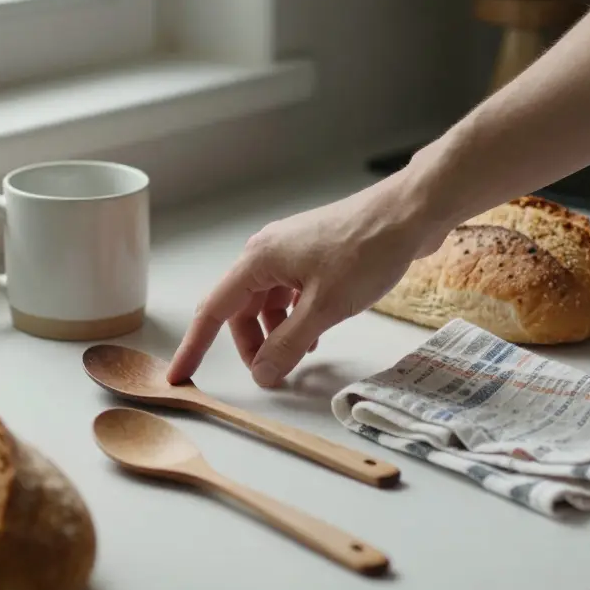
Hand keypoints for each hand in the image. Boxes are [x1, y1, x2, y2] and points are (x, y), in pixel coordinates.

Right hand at [166, 175, 440, 387]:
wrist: (409, 214)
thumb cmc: (367, 250)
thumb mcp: (324, 309)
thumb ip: (287, 345)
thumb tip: (262, 372)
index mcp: (258, 259)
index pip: (213, 310)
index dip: (195, 346)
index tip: (180, 375)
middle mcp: (267, 252)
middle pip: (241, 309)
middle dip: (250, 344)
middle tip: (268, 374)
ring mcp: (292, 251)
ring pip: (267, 302)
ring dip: (276, 332)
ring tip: (299, 356)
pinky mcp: (315, 254)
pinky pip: (290, 292)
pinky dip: (295, 317)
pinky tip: (314, 334)